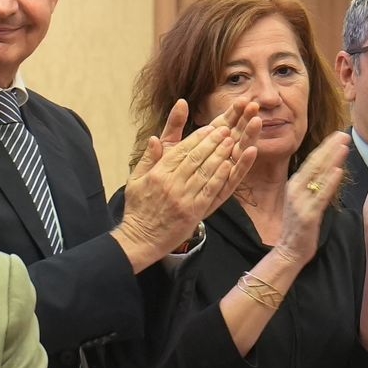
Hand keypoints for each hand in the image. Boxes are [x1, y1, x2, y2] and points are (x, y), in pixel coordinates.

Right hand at [114, 99, 259, 269]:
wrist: (141, 239)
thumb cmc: (138, 209)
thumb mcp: (135, 181)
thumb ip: (147, 159)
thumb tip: (153, 138)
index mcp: (158, 174)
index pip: (181, 150)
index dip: (198, 137)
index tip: (210, 128)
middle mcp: (171, 183)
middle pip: (196, 157)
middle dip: (213, 141)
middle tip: (226, 129)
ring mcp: (184, 198)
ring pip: (206, 171)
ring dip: (221, 154)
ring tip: (232, 141)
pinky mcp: (193, 211)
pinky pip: (210, 190)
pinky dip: (221, 176)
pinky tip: (230, 165)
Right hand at [279, 131, 350, 265]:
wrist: (289, 251)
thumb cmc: (300, 227)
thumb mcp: (303, 201)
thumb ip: (313, 186)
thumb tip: (326, 170)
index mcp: (294, 185)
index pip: (312, 161)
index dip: (325, 147)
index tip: (337, 135)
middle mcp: (295, 189)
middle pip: (315, 163)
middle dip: (330, 147)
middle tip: (345, 133)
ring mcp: (300, 201)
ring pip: (318, 176)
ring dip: (332, 159)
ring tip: (344, 145)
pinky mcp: (307, 215)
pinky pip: (320, 196)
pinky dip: (329, 182)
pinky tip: (338, 171)